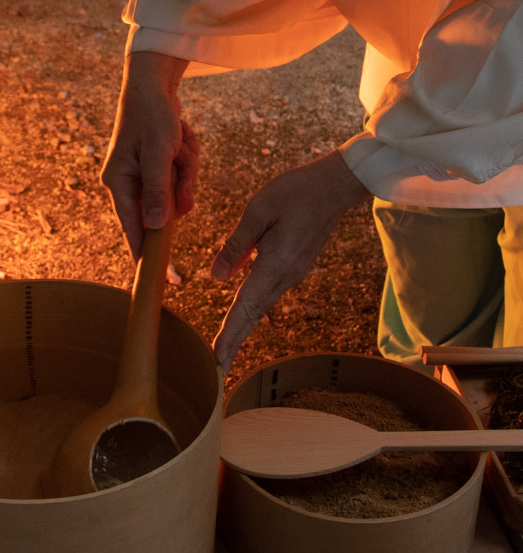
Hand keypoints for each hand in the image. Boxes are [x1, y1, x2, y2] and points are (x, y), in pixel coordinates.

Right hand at [101, 52, 198, 258]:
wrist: (152, 84)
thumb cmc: (152, 116)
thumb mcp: (159, 153)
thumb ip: (158, 191)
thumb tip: (157, 226)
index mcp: (119, 181)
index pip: (131, 226)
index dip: (143, 249)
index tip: (152, 274)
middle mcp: (127, 181)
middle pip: (164, 205)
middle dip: (181, 183)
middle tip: (182, 158)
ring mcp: (142, 173)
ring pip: (177, 189)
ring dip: (186, 167)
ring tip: (181, 140)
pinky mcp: (156, 165)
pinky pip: (180, 175)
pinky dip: (187, 158)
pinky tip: (182, 137)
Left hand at [211, 152, 369, 372]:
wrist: (335, 186)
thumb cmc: (295, 191)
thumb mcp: (257, 210)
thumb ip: (236, 245)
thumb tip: (216, 276)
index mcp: (275, 264)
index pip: (246, 306)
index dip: (230, 333)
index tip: (218, 359)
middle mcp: (286, 275)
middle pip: (255, 314)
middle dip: (236, 340)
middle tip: (218, 367)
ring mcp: (293, 272)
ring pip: (262, 305)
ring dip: (244, 326)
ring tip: (226, 346)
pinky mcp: (295, 265)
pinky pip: (269, 292)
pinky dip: (254, 307)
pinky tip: (243, 314)